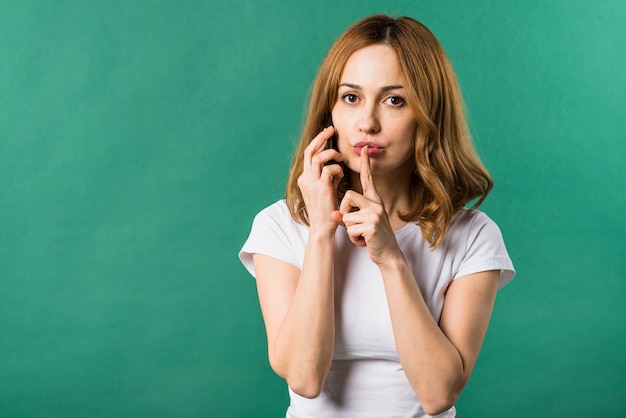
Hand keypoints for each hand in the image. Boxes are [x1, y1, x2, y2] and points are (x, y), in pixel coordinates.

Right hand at [297, 127, 343, 234]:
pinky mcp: (321, 188)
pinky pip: (329, 169)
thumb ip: (330, 176)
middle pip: (309, 151)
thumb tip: (336, 166)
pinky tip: (341, 175)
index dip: (317, 142)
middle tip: (331, 129)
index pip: (309, 155)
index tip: (327, 134)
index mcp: (305, 178)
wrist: (322, 227)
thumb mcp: (327, 189)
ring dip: (331, 154)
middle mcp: (305, 179)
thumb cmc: (326, 210)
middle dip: (321, 138)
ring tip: (340, 157)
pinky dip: (337, 169)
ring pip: (318, 157)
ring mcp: (311, 183)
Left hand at [337, 146, 401, 264]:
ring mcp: (375, 214)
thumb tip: (334, 215)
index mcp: (374, 201)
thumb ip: (347, 215)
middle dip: (344, 213)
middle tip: (354, 225)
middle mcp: (376, 204)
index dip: (366, 164)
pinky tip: (364, 241)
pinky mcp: (371, 226)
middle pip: (348, 196)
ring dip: (350, 230)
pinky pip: (350, 229)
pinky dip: (354, 239)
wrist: (388, 254)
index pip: (368, 179)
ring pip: (346, 216)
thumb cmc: (373, 237)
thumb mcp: (360, 223)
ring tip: (362, 235)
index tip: (364, 149)